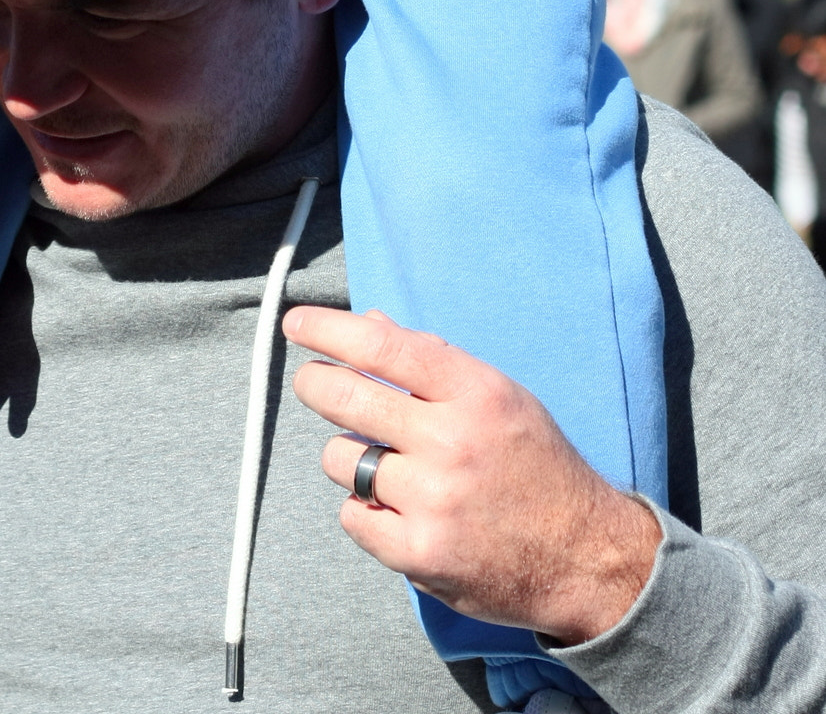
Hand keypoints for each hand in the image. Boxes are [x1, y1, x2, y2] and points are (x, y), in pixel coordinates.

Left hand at [286, 306, 660, 645]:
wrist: (585, 556)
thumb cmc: (536, 464)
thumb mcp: (498, 396)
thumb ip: (431, 361)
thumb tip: (365, 324)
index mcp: (473, 392)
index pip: (381, 348)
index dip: (327, 331)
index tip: (294, 323)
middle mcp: (450, 441)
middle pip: (345, 398)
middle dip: (315, 383)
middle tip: (312, 381)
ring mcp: (432, 501)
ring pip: (341, 459)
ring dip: (350, 457)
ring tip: (384, 464)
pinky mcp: (419, 554)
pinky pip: (353, 516)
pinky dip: (366, 511)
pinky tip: (396, 509)